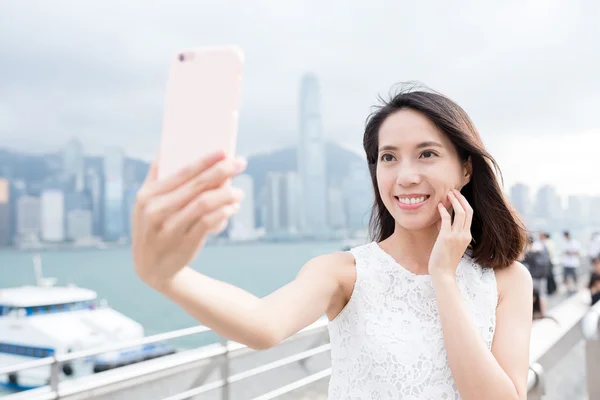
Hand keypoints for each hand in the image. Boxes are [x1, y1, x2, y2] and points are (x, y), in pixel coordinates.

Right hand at [132, 150, 245, 288]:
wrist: (151, 268)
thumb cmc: (153, 228)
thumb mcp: (144, 205)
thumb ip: (154, 178)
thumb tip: (165, 148)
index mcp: (148, 195)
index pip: (182, 172)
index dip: (205, 160)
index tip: (224, 151)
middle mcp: (156, 210)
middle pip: (196, 185)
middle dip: (221, 171)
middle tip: (241, 163)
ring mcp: (169, 228)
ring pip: (204, 203)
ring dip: (226, 194)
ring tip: (239, 191)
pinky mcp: (184, 243)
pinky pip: (207, 223)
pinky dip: (223, 213)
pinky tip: (232, 208)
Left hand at [428, 189, 472, 278]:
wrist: (443, 273)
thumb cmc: (444, 259)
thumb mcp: (449, 243)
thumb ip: (446, 230)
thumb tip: (441, 219)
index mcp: (467, 236)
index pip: (469, 215)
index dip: (464, 203)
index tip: (457, 196)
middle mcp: (465, 234)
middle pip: (468, 211)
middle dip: (461, 198)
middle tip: (453, 191)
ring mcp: (457, 236)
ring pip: (460, 212)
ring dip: (454, 201)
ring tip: (448, 194)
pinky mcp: (446, 237)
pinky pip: (446, 219)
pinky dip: (443, 211)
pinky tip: (439, 205)